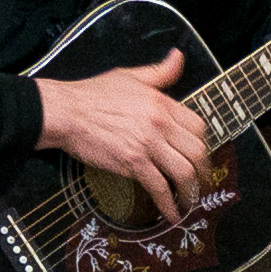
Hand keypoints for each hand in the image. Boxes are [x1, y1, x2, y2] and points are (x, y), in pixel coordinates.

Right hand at [39, 52, 216, 223]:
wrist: (66, 112)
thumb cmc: (93, 94)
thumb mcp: (131, 76)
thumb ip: (159, 72)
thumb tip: (177, 57)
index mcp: (162, 103)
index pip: (198, 126)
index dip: (203, 145)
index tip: (200, 157)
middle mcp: (160, 123)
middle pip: (197, 152)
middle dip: (203, 172)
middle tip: (201, 183)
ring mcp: (147, 144)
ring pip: (183, 172)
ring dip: (190, 191)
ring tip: (189, 201)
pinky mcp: (132, 163)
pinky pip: (159, 187)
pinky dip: (168, 204)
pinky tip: (170, 214)